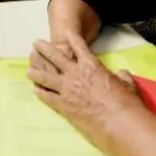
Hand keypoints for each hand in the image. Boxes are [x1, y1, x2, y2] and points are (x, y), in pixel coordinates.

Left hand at [26, 36, 144, 149]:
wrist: (118, 122)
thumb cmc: (126, 102)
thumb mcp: (127, 83)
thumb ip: (121, 76)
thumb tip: (122, 74)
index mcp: (91, 65)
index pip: (79, 47)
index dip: (72, 39)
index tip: (66, 34)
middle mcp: (75, 73)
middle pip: (55, 57)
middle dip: (44, 48)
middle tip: (35, 43)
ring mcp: (67, 89)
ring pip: (46, 77)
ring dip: (36, 72)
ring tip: (28, 69)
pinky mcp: (63, 105)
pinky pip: (47, 96)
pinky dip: (40, 93)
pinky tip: (34, 90)